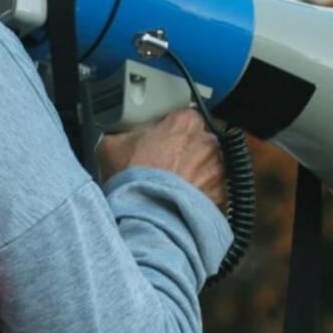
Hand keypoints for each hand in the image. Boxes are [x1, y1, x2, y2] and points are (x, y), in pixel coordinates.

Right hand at [95, 109, 225, 212]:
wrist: (147, 216)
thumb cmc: (134, 181)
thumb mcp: (111, 146)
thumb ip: (120, 134)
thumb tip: (114, 138)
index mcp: (184, 123)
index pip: (185, 116)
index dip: (172, 129)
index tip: (164, 140)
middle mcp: (206, 143)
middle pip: (201, 141)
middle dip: (188, 152)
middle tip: (167, 166)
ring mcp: (217, 170)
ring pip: (210, 167)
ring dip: (198, 174)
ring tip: (175, 188)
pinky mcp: (221, 195)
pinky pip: (214, 192)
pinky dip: (202, 197)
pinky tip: (182, 203)